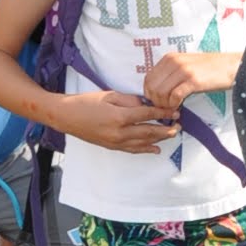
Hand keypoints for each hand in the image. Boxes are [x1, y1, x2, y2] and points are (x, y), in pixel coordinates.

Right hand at [61, 89, 179, 153]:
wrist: (66, 117)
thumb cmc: (86, 102)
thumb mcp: (109, 95)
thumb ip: (130, 100)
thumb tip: (145, 104)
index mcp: (119, 116)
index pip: (147, 115)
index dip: (163, 113)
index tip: (174, 111)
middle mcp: (119, 132)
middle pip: (149, 131)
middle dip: (166, 129)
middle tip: (179, 125)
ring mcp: (115, 142)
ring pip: (143, 142)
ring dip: (159, 139)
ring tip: (172, 134)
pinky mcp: (112, 147)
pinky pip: (133, 149)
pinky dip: (146, 149)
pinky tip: (156, 148)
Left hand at [142, 48, 229, 111]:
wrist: (232, 66)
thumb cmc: (210, 69)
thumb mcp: (186, 65)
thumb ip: (171, 74)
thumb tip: (158, 92)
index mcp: (170, 58)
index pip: (148, 79)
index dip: (149, 94)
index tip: (158, 102)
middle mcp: (174, 62)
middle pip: (152, 87)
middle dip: (156, 102)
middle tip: (166, 108)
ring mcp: (183, 70)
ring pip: (161, 93)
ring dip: (165, 105)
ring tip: (174, 108)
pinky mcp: (193, 80)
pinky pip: (175, 96)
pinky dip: (174, 105)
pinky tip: (180, 106)